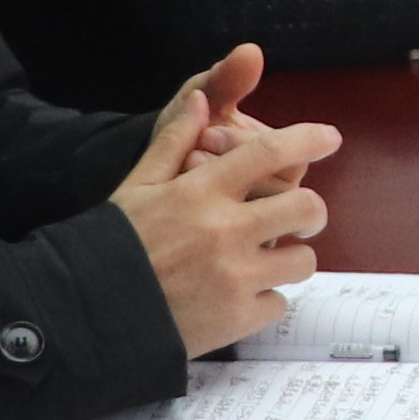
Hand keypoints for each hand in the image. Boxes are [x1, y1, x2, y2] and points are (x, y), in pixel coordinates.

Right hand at [115, 50, 338, 356]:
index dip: (308, 140)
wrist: (89, 315)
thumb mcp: (137, 186)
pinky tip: (239, 295)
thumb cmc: (113, 245)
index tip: (329, 139)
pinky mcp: (237, 318)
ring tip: (267, 260)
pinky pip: (278, 302)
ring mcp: (235, 277)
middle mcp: (226, 231)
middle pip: (306, 208)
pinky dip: (265, 299)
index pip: (270, 153)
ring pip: (301, 260)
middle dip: (312, 211)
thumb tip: (202, 100)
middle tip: (302, 217)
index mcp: (201, 192)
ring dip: (291, 257)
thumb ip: (174, 142)